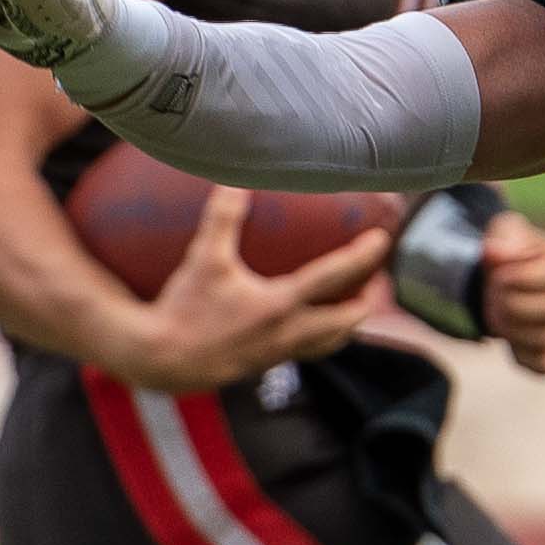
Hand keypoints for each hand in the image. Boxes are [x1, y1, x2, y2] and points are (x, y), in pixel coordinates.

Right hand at [101, 183, 388, 392]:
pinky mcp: (264, 364)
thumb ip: (222, 217)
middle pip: (347, 321)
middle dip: (368, 300)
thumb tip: (235, 179)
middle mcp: (287, 333)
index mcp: (279, 305)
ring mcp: (278, 353)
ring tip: (356, 303)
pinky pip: (306, 351)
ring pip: (330, 343)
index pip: (334, 278)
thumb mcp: (203, 258)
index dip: (363, 257)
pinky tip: (310, 322)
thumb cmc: (183, 307)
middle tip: (378, 279)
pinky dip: (321, 336)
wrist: (162, 360)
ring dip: (348, 323)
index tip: (382, 240)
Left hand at [479, 213, 544, 377]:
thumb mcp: (502, 232)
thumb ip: (501, 238)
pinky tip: (510, 337)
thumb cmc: (508, 251)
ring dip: (511, 330)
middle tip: (492, 296)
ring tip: (495, 314)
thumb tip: (494, 253)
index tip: (499, 276)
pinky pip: (544, 366)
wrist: (501, 277)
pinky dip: (520, 355)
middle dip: (512, 305)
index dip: (519, 279)